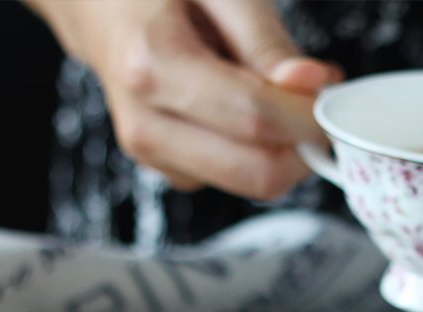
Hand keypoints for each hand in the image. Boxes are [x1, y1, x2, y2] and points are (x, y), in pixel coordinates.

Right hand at [29, 0, 339, 198]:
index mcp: (152, 67)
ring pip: (252, 183)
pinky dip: (257, 151)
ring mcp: (153, 155)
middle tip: (313, 100)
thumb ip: (265, 40)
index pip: (257, 120)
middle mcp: (146, 125)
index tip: (330, 88)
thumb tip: (313, 86)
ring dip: (281, 147)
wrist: (93, 6)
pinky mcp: (168, 170)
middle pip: (258, 173)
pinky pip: (236, 179)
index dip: (309, 114)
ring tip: (268, 91)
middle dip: (302, 144)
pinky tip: (243, 108)